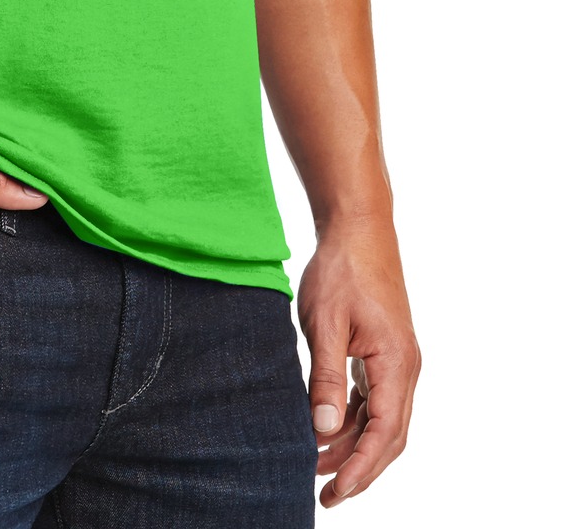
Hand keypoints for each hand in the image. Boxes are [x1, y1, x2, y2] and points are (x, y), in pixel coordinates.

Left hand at [297, 216, 420, 507]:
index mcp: (396, 364)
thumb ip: (324, 377)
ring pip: (380, 418)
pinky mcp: (385, 350)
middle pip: (388, 435)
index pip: (384, 433)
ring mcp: (397, 359)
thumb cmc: (341, 269)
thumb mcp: (325, 324)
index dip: (360, 468)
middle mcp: (405, 368)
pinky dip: (353, 418)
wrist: (357, 227)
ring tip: (315, 463)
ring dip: (353, 444)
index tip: (335, 492)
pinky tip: (327, 428)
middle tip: (325, 493)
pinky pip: (373, 397)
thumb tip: (322, 429)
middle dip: (359, 468)